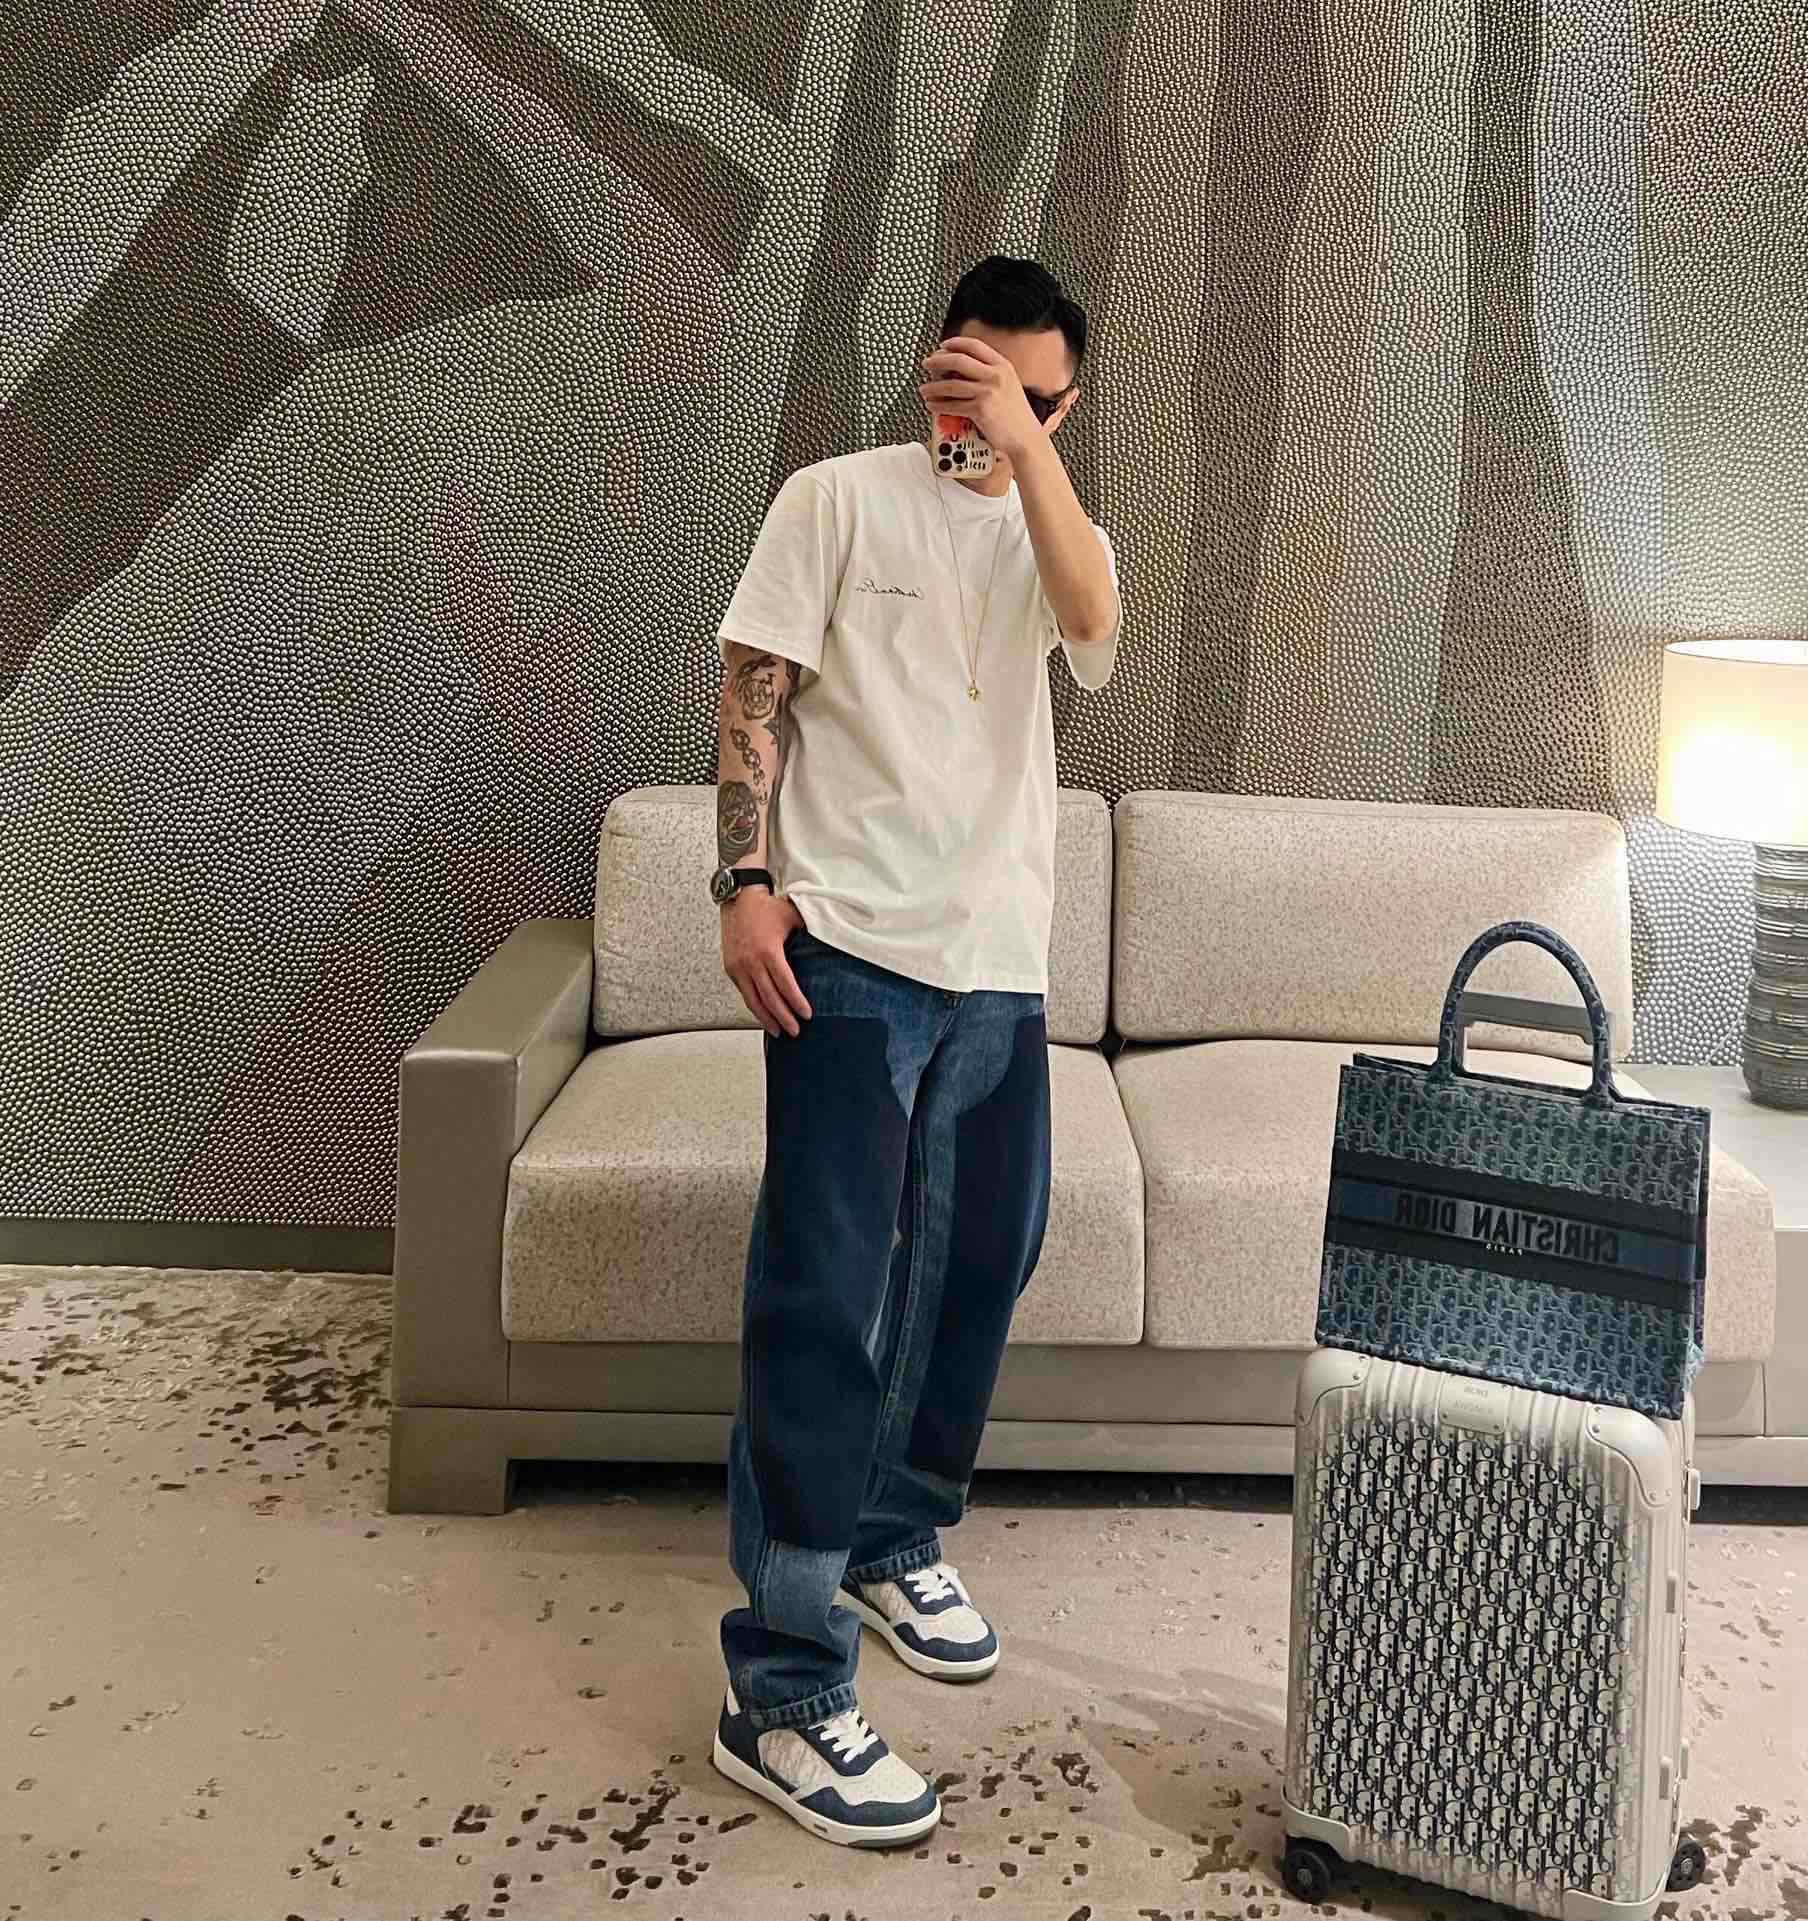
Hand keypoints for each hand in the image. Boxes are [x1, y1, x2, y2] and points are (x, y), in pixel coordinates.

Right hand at [721, 891, 812, 1037]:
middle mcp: (750, 961)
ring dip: (766, 1018)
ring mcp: (738, 966)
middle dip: (783, 1017)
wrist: (738, 898)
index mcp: (768, 950)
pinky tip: (764, 1016)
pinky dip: (755, 1007)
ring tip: (779, 1032)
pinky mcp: (731, 968)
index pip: (785, 984)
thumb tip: (832, 942)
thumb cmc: (768, 907)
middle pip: (768, 998)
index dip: (796, 1002)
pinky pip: (744, 992)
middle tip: (795, 1031)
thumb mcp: (793, 916)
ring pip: (753, 1000)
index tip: (807, 1015)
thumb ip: (810, 932)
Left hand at [918, 336, 1041, 460]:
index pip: (975, 346)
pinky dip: (938, 405)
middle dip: (938, 361)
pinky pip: (952, 405)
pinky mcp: (980, 410)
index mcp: (1003, 366)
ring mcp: (988, 392)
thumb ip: (990, 374)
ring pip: (951, 384)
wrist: (1026, 438)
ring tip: (924, 389)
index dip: (955, 343)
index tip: (942, 346)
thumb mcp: (1009, 386)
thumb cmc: (1016, 416)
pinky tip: (932, 405)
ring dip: (933, 387)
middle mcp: (996, 376)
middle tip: (927, 364)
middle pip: (958, 360)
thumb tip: (961, 371)